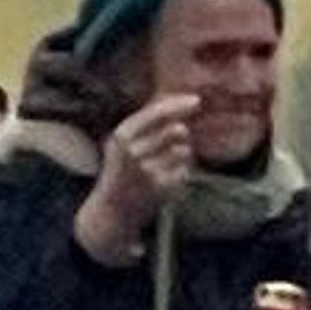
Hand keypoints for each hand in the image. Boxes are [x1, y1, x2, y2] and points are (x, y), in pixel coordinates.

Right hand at [74, 93, 200, 267]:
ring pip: (184, 151)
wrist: (113, 209)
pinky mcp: (159, 188)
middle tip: (178, 139)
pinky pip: (185, 171)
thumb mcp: (125, 141)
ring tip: (165, 163)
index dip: (178, 105)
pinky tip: (166, 178)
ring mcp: (146, 170)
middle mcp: (131, 151)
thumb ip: (148, 122)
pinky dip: (181, 173)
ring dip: (182, 154)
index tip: (197, 101)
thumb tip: (179, 103)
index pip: (155, 112)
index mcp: (121, 135)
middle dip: (182, 133)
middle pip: (175, 130)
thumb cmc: (123, 169)